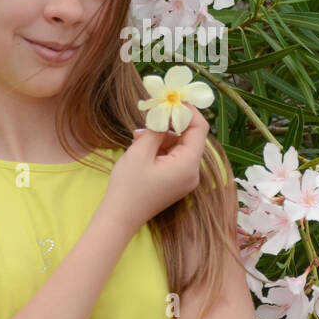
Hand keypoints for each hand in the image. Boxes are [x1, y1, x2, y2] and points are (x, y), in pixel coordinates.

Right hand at [104, 105, 209, 231]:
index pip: (199, 129)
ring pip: (180, 147)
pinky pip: (174, 158)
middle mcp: (192, 173)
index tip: (171, 100)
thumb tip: (166, 112)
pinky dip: (160, 149)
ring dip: (162, 136)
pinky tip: (142, 146)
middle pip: (190, 138)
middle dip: (170, 124)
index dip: (188, 111)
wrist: (119, 218)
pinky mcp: (176, 183)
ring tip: (138, 136)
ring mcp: (185, 180)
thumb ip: (157, 129)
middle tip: (150, 117)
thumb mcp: (141, 151)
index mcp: (188, 164)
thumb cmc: (129, 186)